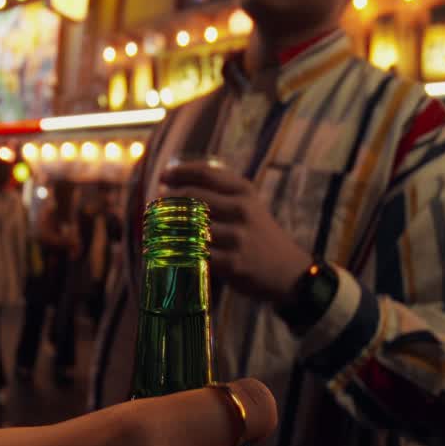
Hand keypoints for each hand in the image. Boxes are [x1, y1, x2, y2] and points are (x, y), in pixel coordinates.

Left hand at [162, 164, 309, 303]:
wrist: (289, 272)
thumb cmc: (261, 236)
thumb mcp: (251, 206)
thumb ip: (223, 194)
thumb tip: (179, 186)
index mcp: (245, 192)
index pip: (206, 173)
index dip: (179, 172)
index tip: (163, 176)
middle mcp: (242, 210)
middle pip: (192, 197)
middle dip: (168, 200)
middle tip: (154, 205)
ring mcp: (237, 237)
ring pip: (190, 227)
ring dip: (167, 227)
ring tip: (156, 227)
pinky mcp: (232, 263)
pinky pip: (195, 255)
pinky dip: (177, 253)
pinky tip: (166, 251)